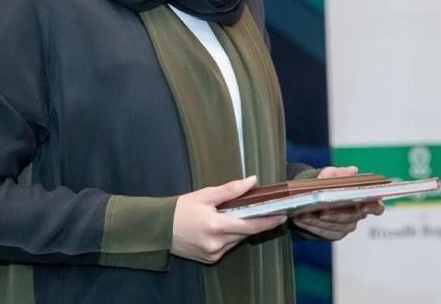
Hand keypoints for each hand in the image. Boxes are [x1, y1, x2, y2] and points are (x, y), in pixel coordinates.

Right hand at [171, 175, 286, 263]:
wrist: (158, 229)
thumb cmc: (181, 209)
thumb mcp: (205, 195)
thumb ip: (231, 190)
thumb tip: (252, 181)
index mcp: (216, 226)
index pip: (251, 225)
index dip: (269, 221)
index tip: (282, 216)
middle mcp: (216, 243)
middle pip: (246, 233)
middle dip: (257, 222)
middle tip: (268, 210)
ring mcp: (213, 253)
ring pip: (237, 240)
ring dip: (242, 229)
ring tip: (241, 215)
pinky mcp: (209, 259)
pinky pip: (228, 247)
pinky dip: (231, 236)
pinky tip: (225, 226)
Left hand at [292, 166, 383, 240]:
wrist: (318, 197)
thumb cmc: (330, 184)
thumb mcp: (332, 175)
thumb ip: (339, 173)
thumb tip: (351, 170)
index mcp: (365, 199)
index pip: (376, 207)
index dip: (373, 207)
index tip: (364, 205)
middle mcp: (359, 214)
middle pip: (351, 217)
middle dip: (335, 214)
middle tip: (319, 211)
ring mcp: (348, 225)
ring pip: (336, 226)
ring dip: (319, 221)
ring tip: (303, 214)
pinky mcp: (336, 233)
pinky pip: (325, 233)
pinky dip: (312, 227)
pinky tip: (301, 220)